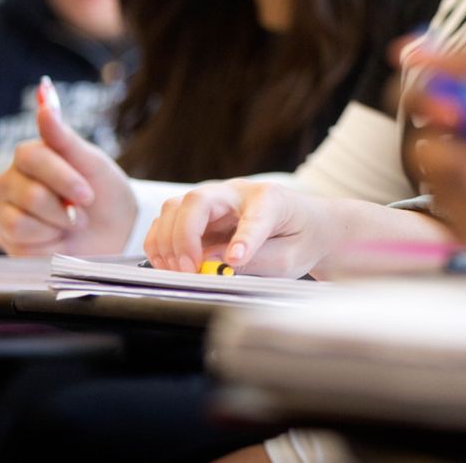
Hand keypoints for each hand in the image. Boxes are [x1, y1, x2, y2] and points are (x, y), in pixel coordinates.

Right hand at [0, 97, 135, 254]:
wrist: (118, 231)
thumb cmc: (105, 192)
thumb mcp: (92, 162)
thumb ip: (64, 137)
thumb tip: (44, 105)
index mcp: (31, 156)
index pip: (29, 156)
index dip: (61, 177)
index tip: (87, 193)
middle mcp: (12, 181)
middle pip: (28, 193)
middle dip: (64, 207)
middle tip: (82, 209)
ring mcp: (7, 211)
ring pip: (21, 221)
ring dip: (58, 225)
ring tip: (71, 223)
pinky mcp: (8, 240)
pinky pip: (21, 241)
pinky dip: (49, 242)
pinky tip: (58, 237)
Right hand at [145, 180, 337, 276]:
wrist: (304, 226)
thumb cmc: (299, 239)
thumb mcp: (291, 257)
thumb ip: (260, 259)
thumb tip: (223, 264)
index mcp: (270, 200)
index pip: (254, 215)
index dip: (244, 238)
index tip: (236, 260)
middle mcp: (237, 193)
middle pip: (197, 201)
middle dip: (184, 237)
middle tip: (189, 271)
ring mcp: (215, 201)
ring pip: (175, 208)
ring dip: (167, 242)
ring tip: (178, 271)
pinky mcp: (200, 216)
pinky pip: (168, 222)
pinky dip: (160, 244)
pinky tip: (169, 265)